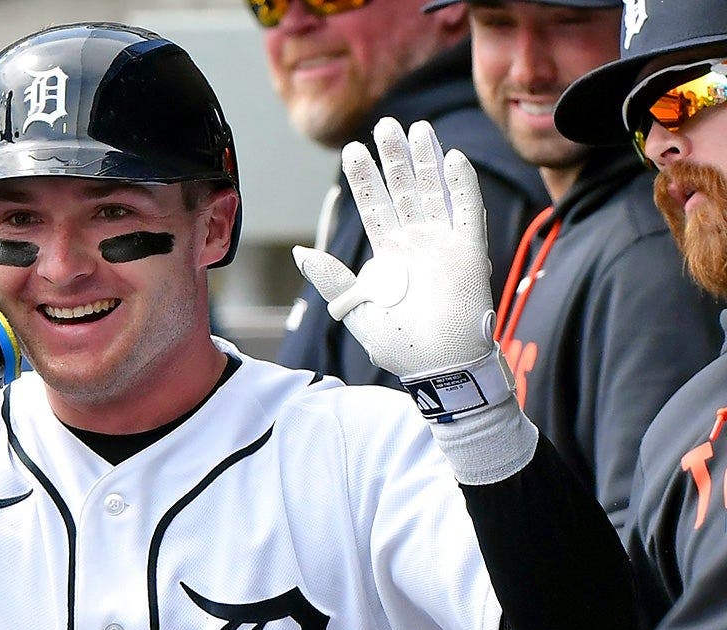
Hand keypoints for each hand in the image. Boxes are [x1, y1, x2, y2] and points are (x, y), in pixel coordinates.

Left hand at [293, 118, 493, 378]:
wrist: (439, 367)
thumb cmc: (401, 344)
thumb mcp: (357, 307)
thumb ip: (331, 278)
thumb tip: (300, 252)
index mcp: (390, 255)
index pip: (374, 206)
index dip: (364, 178)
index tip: (352, 150)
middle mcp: (416, 243)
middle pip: (403, 190)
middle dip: (393, 158)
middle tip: (384, 124)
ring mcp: (443, 244)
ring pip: (433, 192)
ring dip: (425, 160)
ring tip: (416, 127)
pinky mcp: (470, 252)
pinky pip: (468, 212)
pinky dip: (462, 186)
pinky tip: (453, 158)